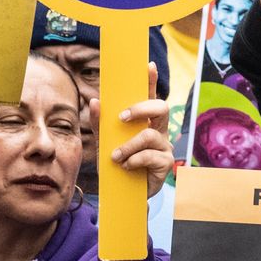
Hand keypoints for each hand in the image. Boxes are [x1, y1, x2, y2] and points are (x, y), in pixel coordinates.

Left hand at [92, 70, 174, 198]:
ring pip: (150, 135)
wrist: (122, 193)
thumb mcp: (104, 142)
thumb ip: (100, 123)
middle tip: (122, 117)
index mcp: (146, 122)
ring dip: (129, 146)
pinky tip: (126, 166)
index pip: (150, 97)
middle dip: (141, 108)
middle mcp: (159, 131)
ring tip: (115, 157)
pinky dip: (134, 160)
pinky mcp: (166, 164)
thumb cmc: (118, 164)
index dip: (151, 81)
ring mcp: (164, 147)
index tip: (148, 66)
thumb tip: (94, 101)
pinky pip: (150, 155)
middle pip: (160, 108)